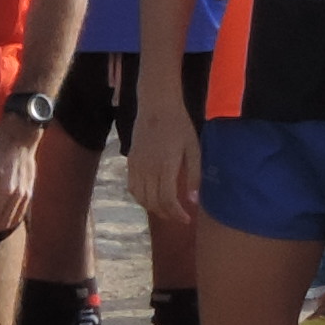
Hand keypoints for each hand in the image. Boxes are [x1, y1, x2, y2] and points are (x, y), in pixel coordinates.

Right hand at [131, 107, 202, 237]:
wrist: (157, 106)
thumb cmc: (180, 126)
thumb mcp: (194, 149)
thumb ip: (194, 176)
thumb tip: (193, 200)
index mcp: (166, 167)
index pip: (168, 200)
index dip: (177, 214)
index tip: (187, 218)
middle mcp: (148, 169)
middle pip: (153, 203)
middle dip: (167, 214)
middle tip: (179, 216)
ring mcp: (136, 166)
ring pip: (140, 198)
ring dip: (153, 208)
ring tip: (167, 209)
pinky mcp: (130, 162)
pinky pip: (132, 187)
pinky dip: (140, 198)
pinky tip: (151, 198)